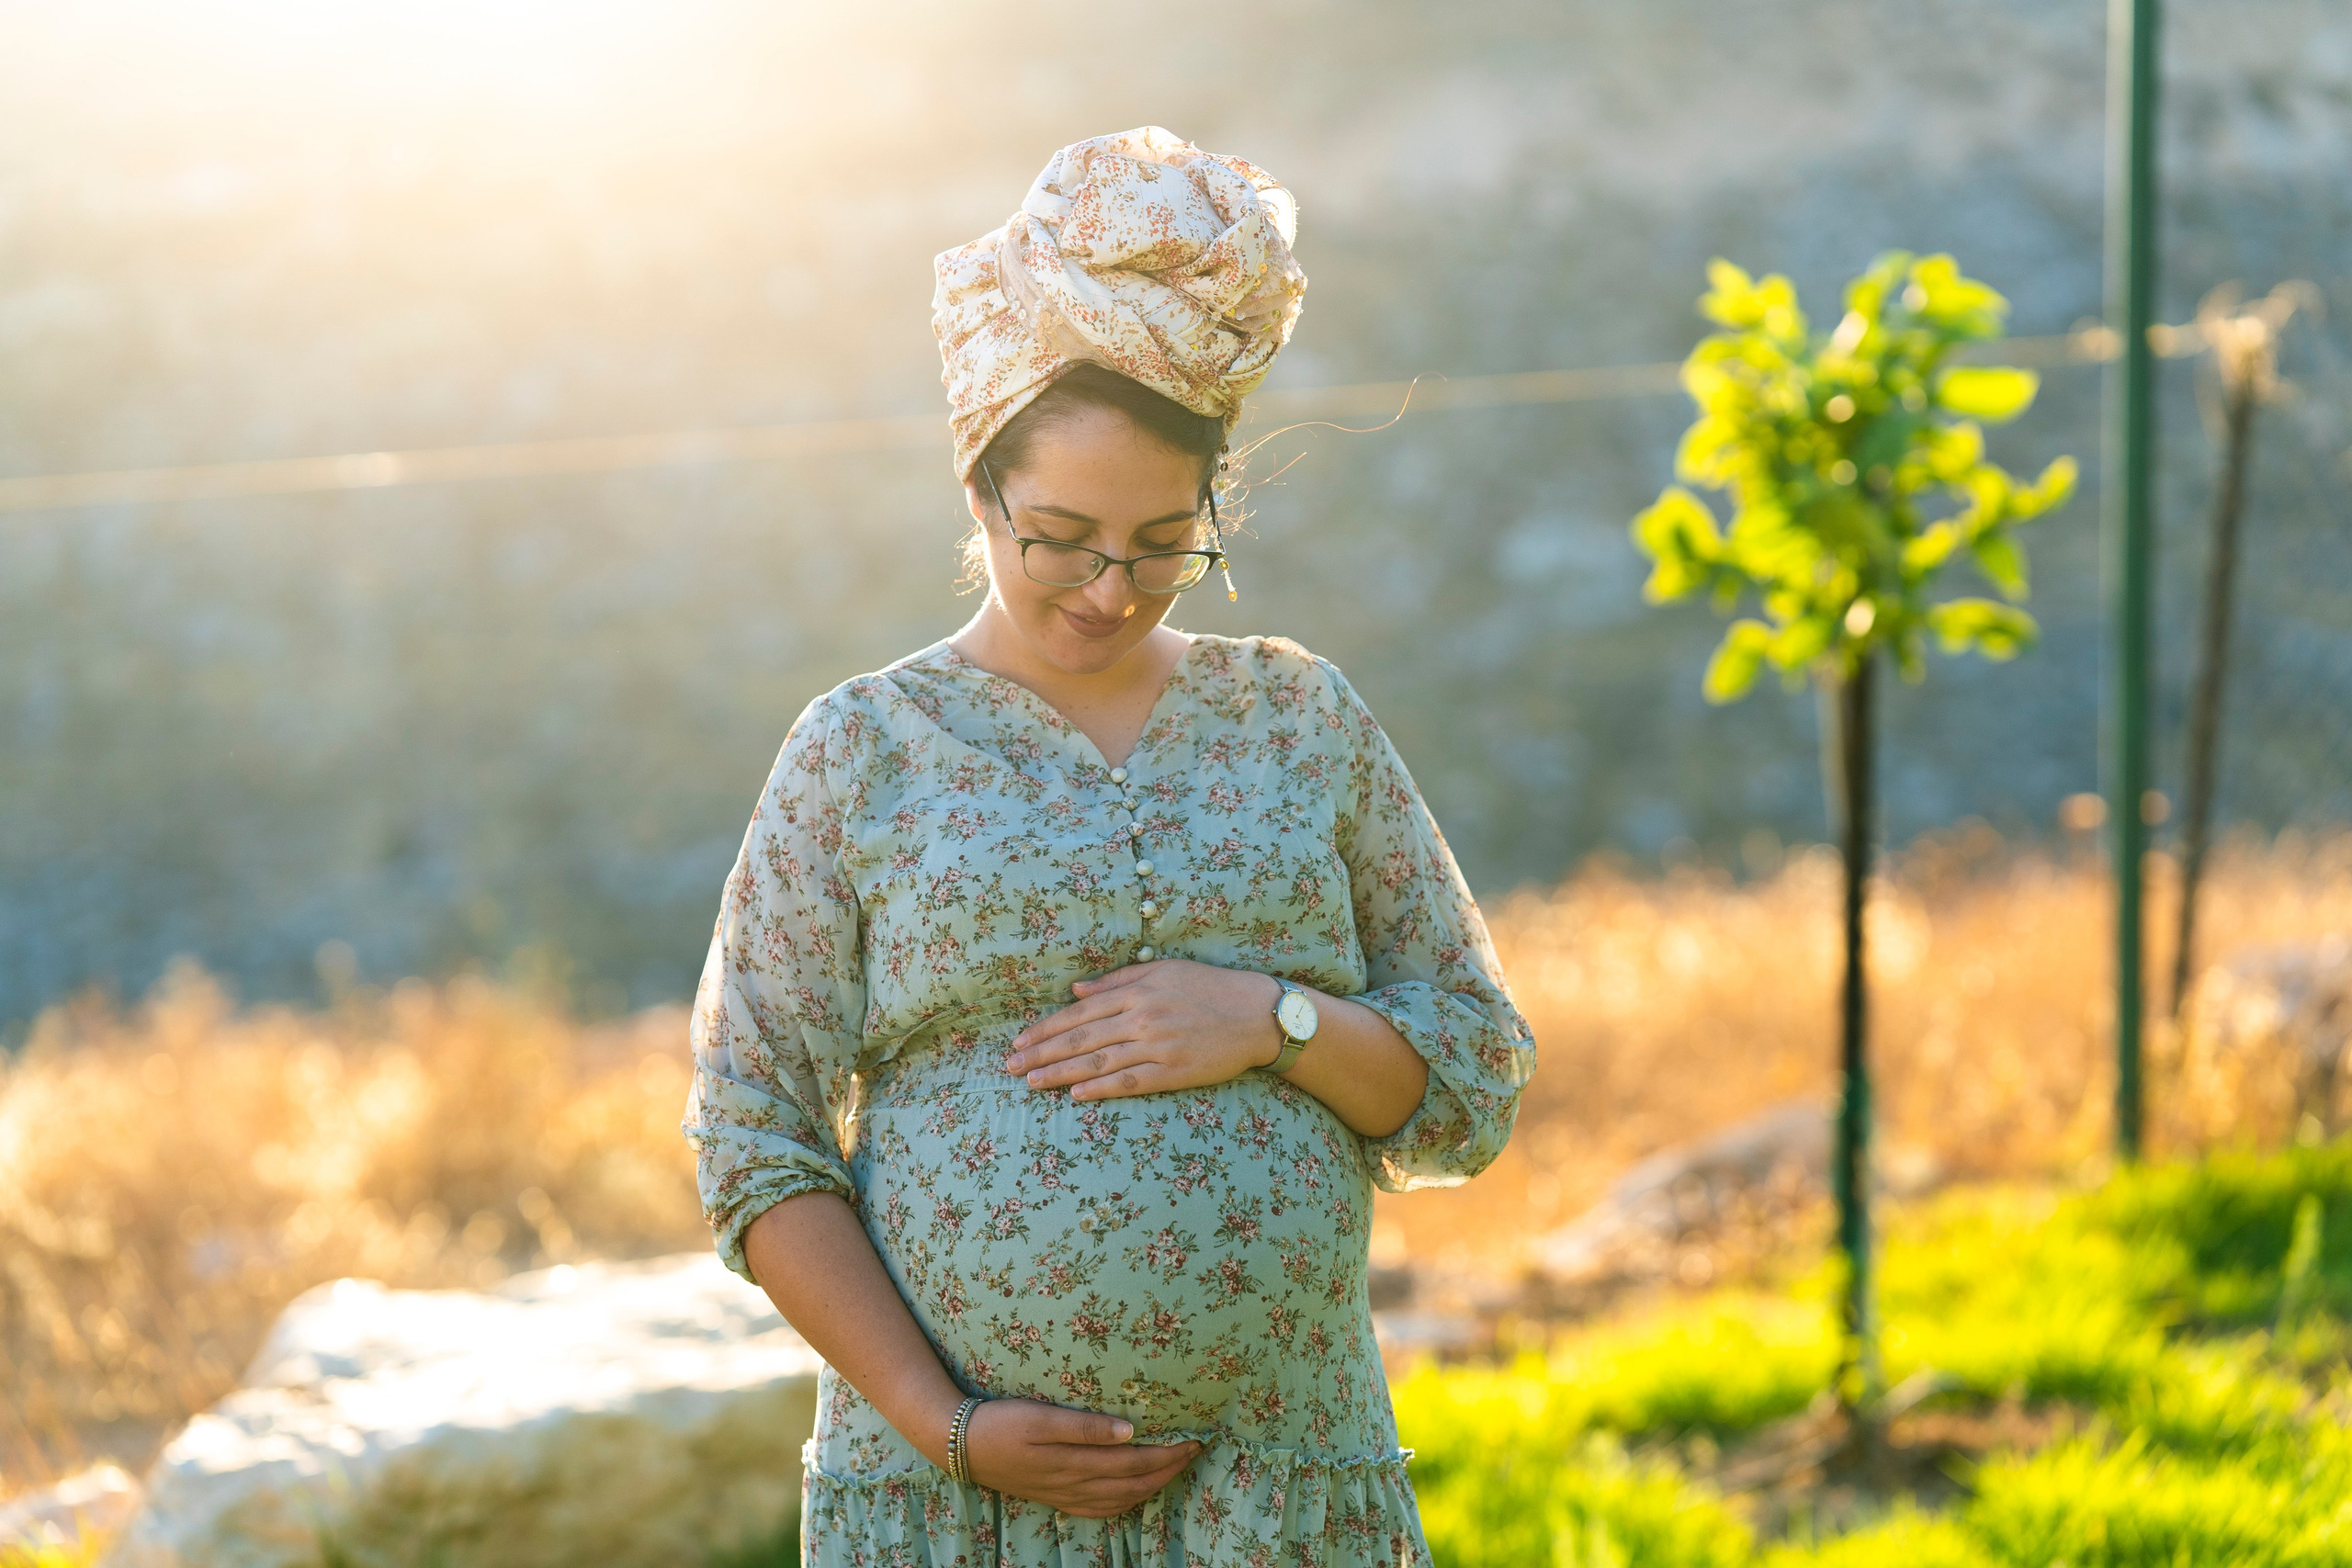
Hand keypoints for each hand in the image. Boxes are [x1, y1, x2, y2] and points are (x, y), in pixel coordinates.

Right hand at [962, 1398, 1201, 1516]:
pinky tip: (1132, 1494)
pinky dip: (1125, 1502)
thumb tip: (1130, 1431)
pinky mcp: (1055, 1497)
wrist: (961, 1446)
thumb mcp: (1040, 1417)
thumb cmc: (1001, 1422)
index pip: (1135, 1461)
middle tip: (1194, 1450)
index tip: (1193, 1438)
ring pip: (1121, 1499)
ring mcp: (1065, 1495)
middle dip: (1168, 1468)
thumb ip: (1085, 1426)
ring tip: (1173, 1468)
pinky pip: (1100, 1508)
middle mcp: (1075, 1485)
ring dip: (1152, 1485)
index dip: (1167, 1453)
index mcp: (1076, 1463)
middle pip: (1134, 1483)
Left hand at [1004, 959, 1285, 1101]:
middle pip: (1081, 1038)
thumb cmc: (1211, 987)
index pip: (1080, 1011)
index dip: (1046, 1028)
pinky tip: (1075, 1094)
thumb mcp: (1164, 970)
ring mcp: (1158, 1046)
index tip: (1019, 1041)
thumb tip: (1076, 990)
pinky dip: (1101, 1089)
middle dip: (1042, 1053)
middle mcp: (1143, 1017)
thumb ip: (1119, 980)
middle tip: (1011, 1067)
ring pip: (1099, 1062)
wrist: (1258, 1015)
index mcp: (1138, 989)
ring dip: (1061, 1073)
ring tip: (1031, 1083)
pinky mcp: (1175, 1073)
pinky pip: (1130, 1082)